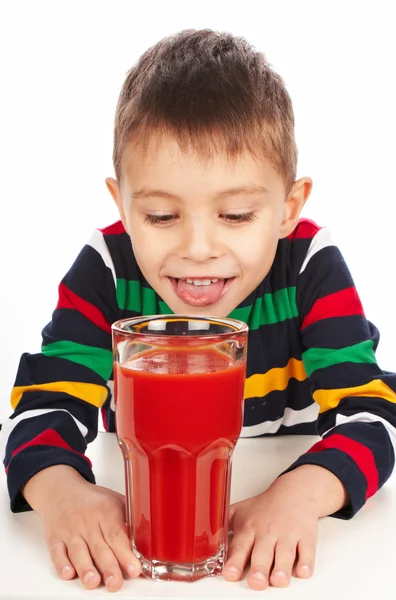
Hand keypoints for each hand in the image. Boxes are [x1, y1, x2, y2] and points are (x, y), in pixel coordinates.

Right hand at [23, 465, 140, 591]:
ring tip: (93, 582)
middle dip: (109, 567)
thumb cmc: (93, 501)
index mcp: (106, 511)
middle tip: (115, 583)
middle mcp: (88, 522)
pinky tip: (69, 573)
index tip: (134, 568)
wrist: (62, 491)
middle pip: (99, 548)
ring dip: (86, 569)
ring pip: (78, 552)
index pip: (117, 535)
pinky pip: (57, 553)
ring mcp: (71, 531)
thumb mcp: (115, 501)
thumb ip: (131, 519)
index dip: (126, 553)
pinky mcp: (55, 539)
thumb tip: (149, 539)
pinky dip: (62, 564)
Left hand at [222, 465, 346, 589]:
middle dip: (259, 568)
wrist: (295, 492)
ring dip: (282, 568)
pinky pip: (307, 552)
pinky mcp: (306, 538)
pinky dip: (306, 562)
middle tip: (256, 582)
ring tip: (278, 580)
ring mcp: (288, 535)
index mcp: (250, 528)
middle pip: (263, 553)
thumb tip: (202, 539)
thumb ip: (222, 525)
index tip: (229, 573)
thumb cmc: (266, 506)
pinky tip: (303, 570)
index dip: (234, 561)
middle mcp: (268, 532)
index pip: (240, 547)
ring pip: (285, 554)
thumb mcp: (241, 511)